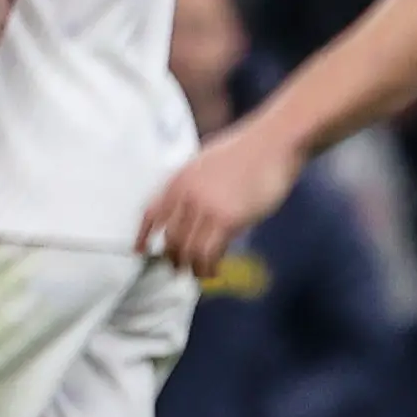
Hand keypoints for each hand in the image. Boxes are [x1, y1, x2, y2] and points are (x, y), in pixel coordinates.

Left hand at [140, 117, 304, 277]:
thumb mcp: (209, 161)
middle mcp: (186, 195)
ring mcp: (206, 208)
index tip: (141, 251)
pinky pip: (208, 252)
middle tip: (182, 268)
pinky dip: (209, 266)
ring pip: (187, 250)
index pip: (151, 214)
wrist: (275, 142)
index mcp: (179, 179)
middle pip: (170, 238)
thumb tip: (193, 203)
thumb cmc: (251, 150)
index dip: (143, 236)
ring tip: (201, 274)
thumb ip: (195, 183)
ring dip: (192, 267)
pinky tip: (215, 270)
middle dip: (174, 258)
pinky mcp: (227, 220)